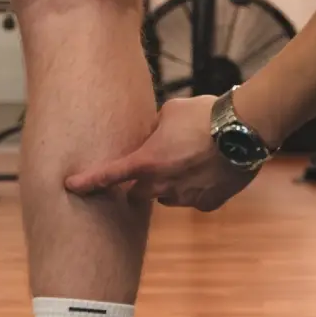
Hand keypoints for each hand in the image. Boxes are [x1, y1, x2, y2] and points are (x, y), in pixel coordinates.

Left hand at [66, 96, 256, 212]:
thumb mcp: (169, 112)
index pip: (108, 175)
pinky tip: (209, 171)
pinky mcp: (208, 204)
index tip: (70, 187)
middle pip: (138, 194)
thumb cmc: (205, 114)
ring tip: (190, 162)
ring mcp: (186, 198)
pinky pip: (195, 200)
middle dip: (140, 184)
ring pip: (168, 198)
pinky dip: (197, 190)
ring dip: (170, 186)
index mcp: (147, 162)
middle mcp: (162, 185)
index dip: (88, 181)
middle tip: (152, 166)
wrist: (244, 129)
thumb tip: (152, 136)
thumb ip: (154, 130)